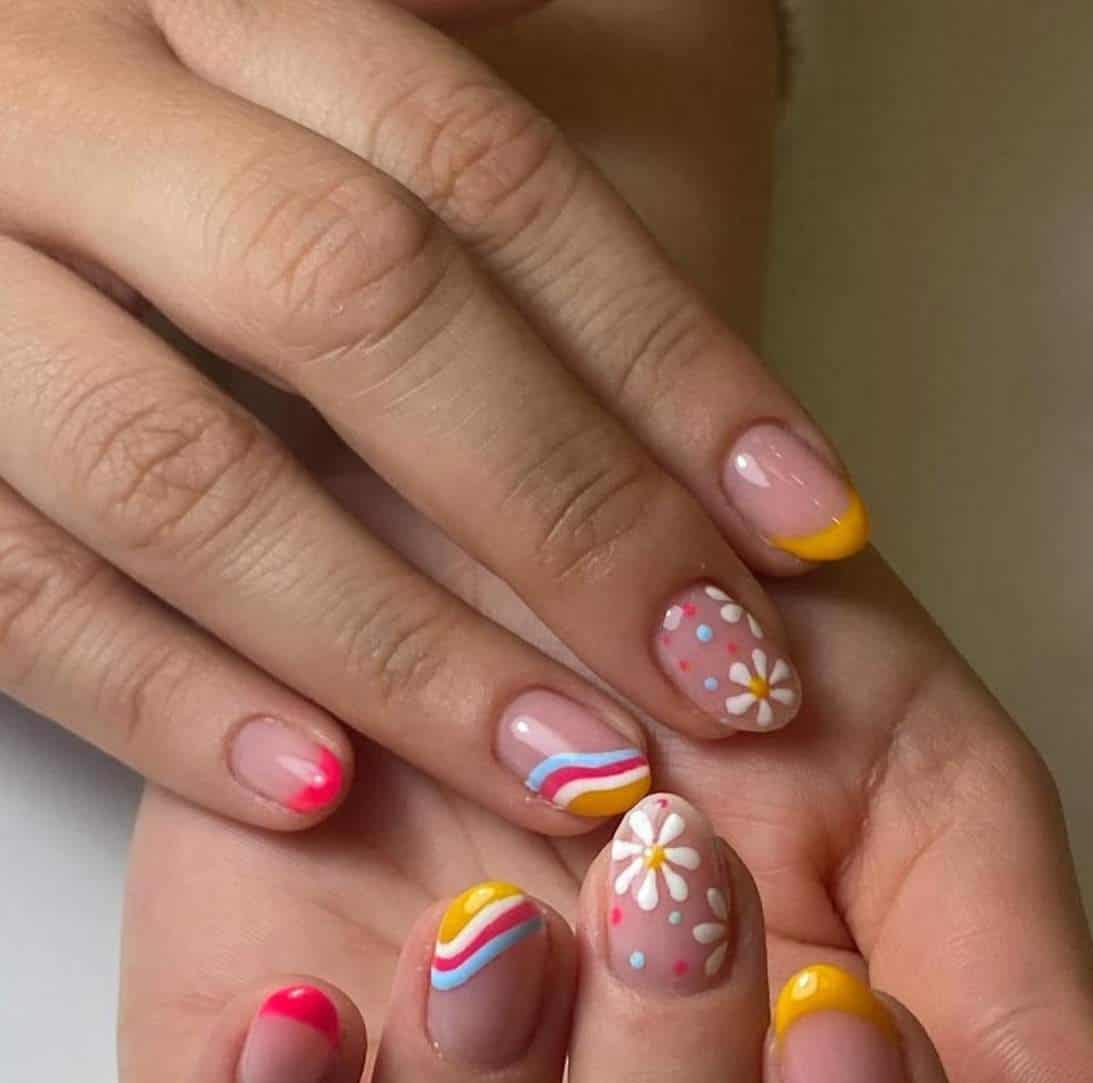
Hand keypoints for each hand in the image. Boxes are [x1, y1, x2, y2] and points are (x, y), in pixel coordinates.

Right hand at [0, 0, 862, 830]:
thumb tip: (626, 168)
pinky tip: (317, 792)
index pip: (479, 169)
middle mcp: (63, 96)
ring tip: (567, 772)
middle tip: (720, 682)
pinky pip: (15, 593)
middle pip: (353, 301)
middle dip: (564, 513)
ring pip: (177, 471)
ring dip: (394, 646)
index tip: (807, 528)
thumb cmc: (167, 143)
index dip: (664, 356)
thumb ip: (451, 107)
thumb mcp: (306, 60)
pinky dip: (164, 702)